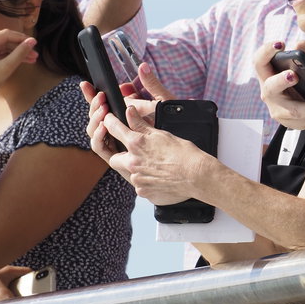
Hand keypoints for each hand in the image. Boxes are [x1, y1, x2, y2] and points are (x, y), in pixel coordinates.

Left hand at [0, 30, 38, 100]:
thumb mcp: (6, 67)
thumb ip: (20, 53)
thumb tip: (32, 41)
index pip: (5, 35)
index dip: (22, 38)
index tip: (35, 43)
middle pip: (5, 41)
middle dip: (20, 48)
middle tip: (35, 53)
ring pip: (3, 47)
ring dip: (17, 53)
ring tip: (32, 59)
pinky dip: (9, 57)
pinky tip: (22, 60)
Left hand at [99, 105, 215, 204]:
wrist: (197, 175)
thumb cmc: (183, 153)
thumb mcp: (161, 134)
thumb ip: (141, 124)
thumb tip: (129, 111)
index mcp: (136, 144)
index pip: (114, 129)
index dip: (109, 123)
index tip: (108, 120)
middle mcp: (132, 163)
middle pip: (114, 159)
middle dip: (120, 155)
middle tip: (132, 153)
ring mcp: (137, 180)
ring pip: (129, 174)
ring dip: (137, 170)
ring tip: (154, 166)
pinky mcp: (144, 192)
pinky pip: (140, 186)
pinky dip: (147, 182)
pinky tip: (160, 178)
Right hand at [255, 40, 304, 129]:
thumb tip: (299, 44)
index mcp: (270, 72)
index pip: (260, 60)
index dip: (266, 51)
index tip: (281, 44)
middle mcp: (269, 90)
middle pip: (270, 87)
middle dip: (281, 81)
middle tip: (294, 75)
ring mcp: (276, 108)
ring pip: (292, 110)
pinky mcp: (287, 122)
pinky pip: (302, 120)